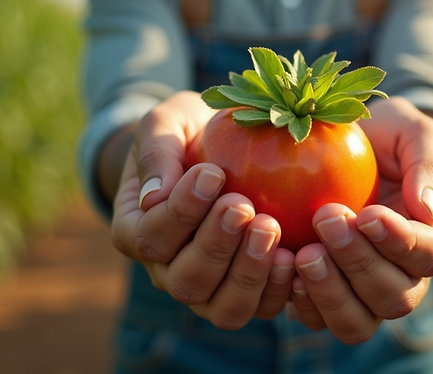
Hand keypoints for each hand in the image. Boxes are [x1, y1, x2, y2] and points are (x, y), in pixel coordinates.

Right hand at [109, 91, 295, 327]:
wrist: (214, 149)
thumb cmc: (186, 133)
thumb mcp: (165, 124)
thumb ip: (156, 153)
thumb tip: (155, 196)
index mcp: (136, 231)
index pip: (150, 235)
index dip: (180, 212)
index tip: (213, 175)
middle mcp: (167, 271)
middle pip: (186, 280)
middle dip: (215, 246)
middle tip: (243, 206)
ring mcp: (208, 289)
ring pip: (223, 308)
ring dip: (248, 273)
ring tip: (270, 229)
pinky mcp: (246, 293)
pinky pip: (261, 307)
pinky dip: (279, 289)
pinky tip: (297, 255)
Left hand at [289, 97, 432, 342]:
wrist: (359, 148)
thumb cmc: (392, 137)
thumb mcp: (414, 132)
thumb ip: (427, 163)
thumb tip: (425, 209)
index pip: (429, 255)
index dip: (400, 243)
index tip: (368, 214)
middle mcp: (407, 277)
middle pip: (395, 298)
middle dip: (360, 264)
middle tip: (326, 219)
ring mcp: (366, 292)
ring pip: (357, 322)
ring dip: (330, 293)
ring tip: (304, 254)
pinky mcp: (328, 294)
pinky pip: (318, 317)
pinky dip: (302, 302)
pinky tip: (284, 267)